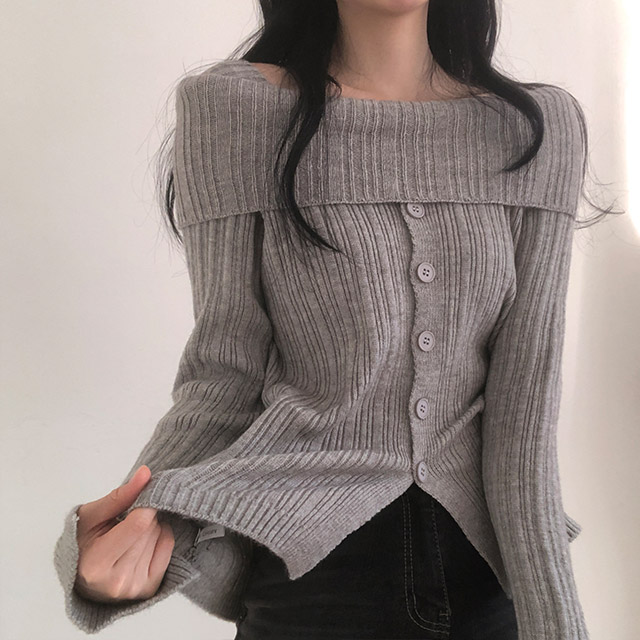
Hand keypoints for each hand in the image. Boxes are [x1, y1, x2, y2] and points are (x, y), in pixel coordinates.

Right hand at [73, 465, 174, 602]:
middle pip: (150, 529)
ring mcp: (134, 588)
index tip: (137, 499)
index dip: (143, 504)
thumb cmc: (83, 542)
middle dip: (143, 516)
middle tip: (125, 521)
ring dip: (151, 527)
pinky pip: (168, 546)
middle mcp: (117, 582)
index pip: (139, 524)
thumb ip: (120, 495)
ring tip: (130, 535)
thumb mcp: (91, 516)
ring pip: (160, 536)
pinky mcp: (149, 589)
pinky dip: (160, 537)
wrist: (81, 576)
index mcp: (96, 564)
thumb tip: (145, 473)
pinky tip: (141, 542)